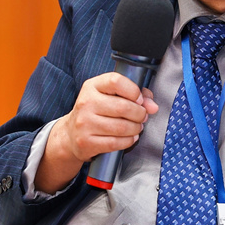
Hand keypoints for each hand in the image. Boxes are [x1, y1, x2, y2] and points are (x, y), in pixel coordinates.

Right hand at [37, 73, 158, 192]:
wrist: (71, 133)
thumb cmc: (96, 111)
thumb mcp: (110, 96)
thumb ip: (135, 95)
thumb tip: (153, 106)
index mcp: (92, 86)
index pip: (116, 81)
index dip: (133, 91)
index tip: (139, 100)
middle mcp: (86, 103)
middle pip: (123, 107)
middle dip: (139, 114)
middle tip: (142, 117)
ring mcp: (84, 123)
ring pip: (122, 127)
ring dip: (136, 128)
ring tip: (137, 127)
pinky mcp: (86, 142)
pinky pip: (116, 143)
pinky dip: (128, 141)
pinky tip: (130, 137)